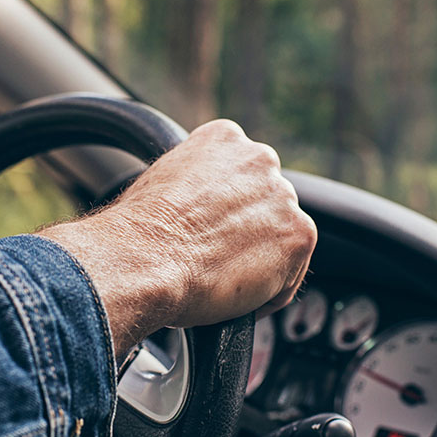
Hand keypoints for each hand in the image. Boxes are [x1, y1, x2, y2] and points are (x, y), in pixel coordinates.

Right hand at [39, 120, 315, 354]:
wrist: (143, 261)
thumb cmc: (137, 232)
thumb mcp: (160, 185)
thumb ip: (193, 186)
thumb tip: (194, 211)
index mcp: (224, 138)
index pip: (241, 173)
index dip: (227, 208)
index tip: (211, 230)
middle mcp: (260, 159)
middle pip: (266, 203)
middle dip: (247, 232)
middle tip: (216, 259)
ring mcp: (283, 197)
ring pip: (280, 238)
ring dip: (259, 263)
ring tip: (221, 283)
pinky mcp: (299, 237)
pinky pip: (290, 273)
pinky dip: (268, 294)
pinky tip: (235, 298)